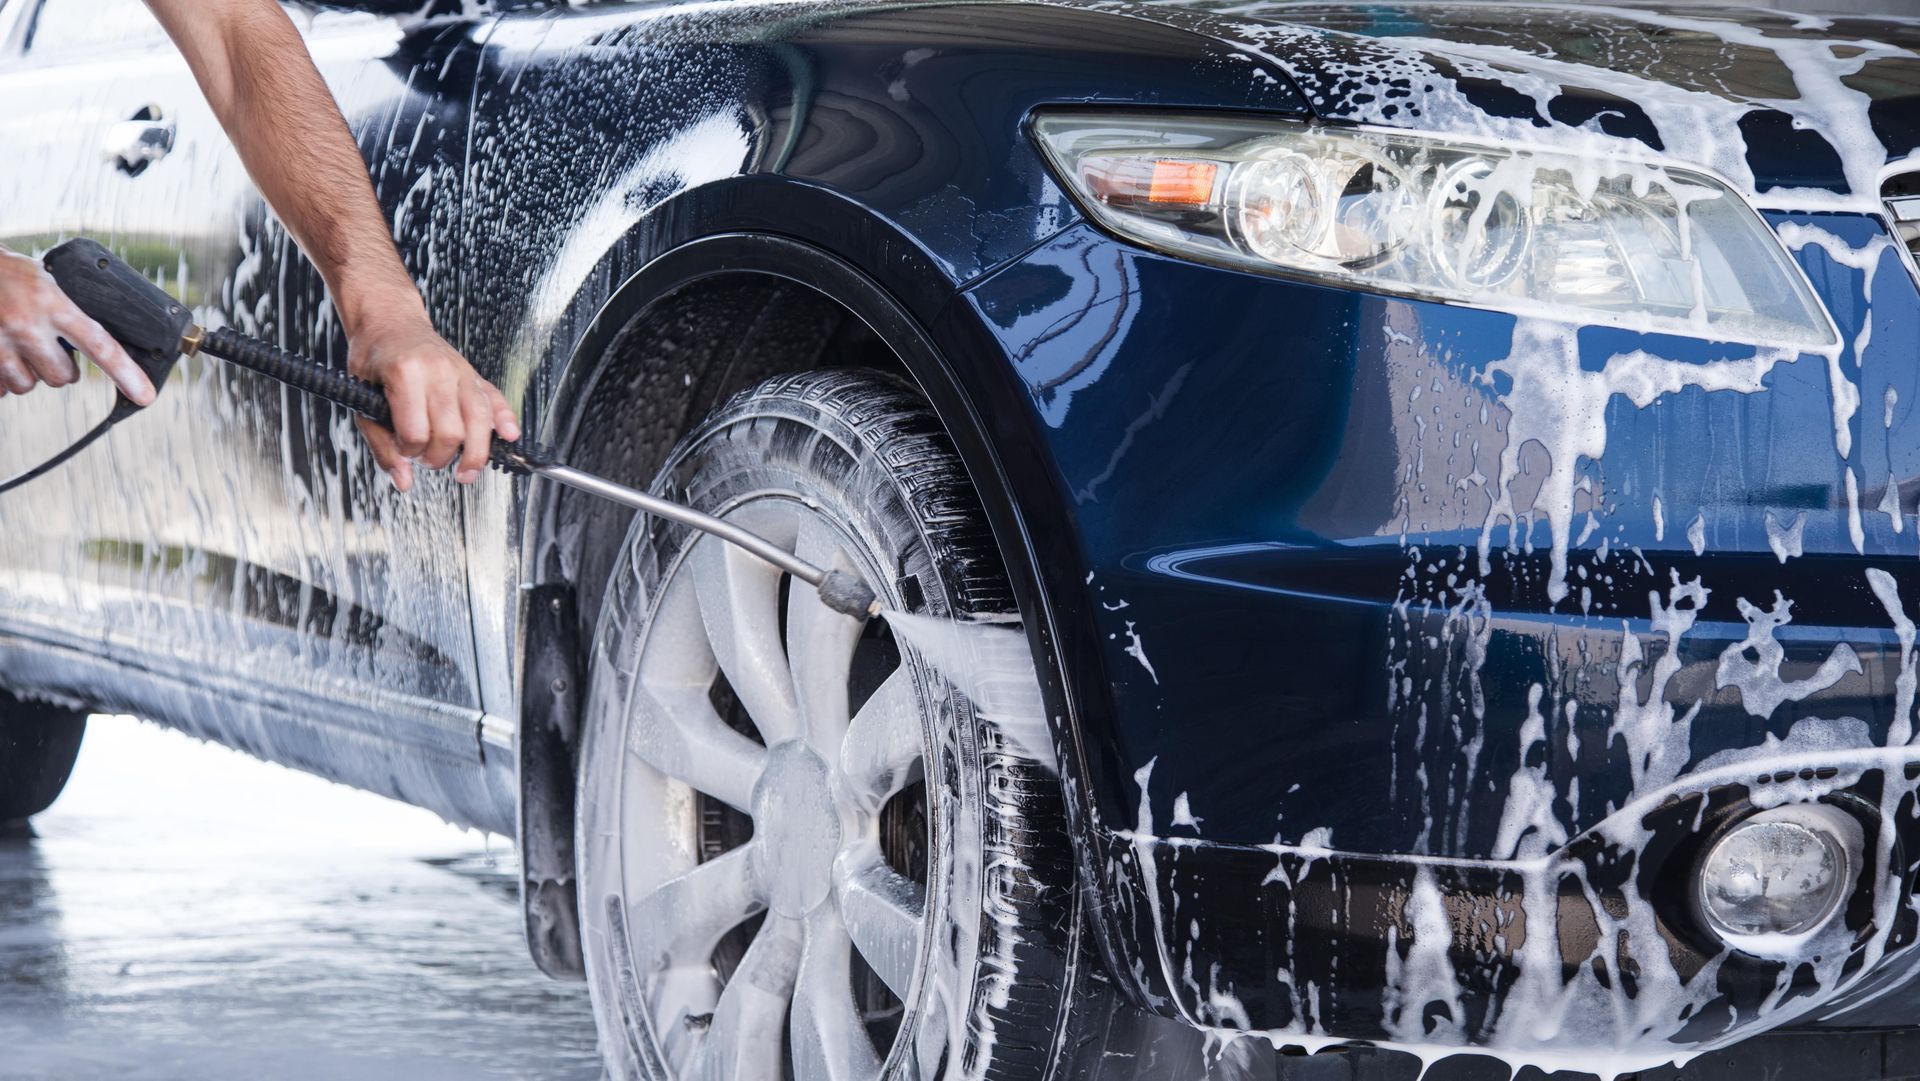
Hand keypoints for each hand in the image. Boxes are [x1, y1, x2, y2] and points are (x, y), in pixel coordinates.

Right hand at [0, 246, 154, 403]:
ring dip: (29, 372)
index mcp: (52, 303)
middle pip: (63, 376)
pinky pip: (2, 387)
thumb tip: (103, 345)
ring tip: (20, 345)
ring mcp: (0, 343)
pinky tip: (2, 353)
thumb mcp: (47, 281)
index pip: (99, 345)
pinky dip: (4, 377)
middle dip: (60, 368)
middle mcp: (27, 325)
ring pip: (29, 385)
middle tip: (50, 346)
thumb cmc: (10, 274)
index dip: (126, 373)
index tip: (144, 396)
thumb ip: (70, 310)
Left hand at [347, 309, 520, 492]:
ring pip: (479, 420)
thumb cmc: (373, 359)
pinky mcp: (473, 373)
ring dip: (475, 454)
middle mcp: (438, 371)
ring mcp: (460, 371)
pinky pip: (494, 399)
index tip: (402, 449)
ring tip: (465, 473)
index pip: (416, 433)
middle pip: (451, 432)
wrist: (390, 321)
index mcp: (405, 374)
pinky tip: (508, 436)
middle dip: (438, 457)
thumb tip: (403, 482)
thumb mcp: (362, 401)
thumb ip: (381, 444)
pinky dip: (505, 419)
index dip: (408, 451)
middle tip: (425, 458)